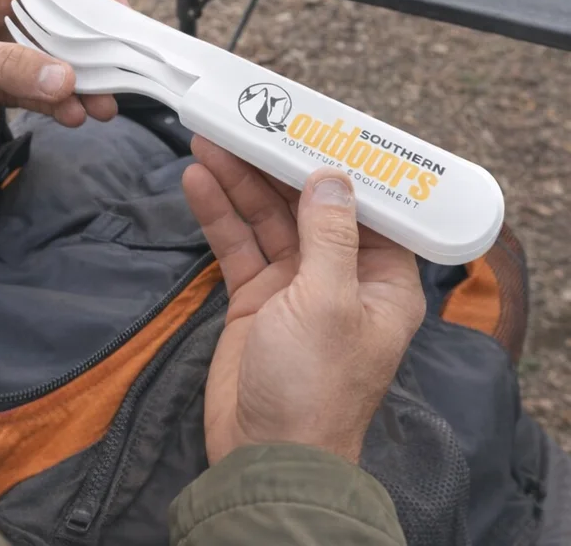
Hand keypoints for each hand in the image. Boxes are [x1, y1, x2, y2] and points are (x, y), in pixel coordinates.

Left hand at [0, 0, 127, 147]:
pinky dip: (60, 104)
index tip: (121, 18)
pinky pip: (42, 92)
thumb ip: (8, 65)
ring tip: (102, 106)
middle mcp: (4, 11)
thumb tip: (64, 79)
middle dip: (96, 48)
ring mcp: (4, 51)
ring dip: (83, 83)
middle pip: (69, 21)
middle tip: (121, 73)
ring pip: (59, 61)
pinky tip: (72, 116)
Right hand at [182, 139, 425, 465]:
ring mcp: (293, 284)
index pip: (364, 206)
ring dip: (238, 181)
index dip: (336, 163)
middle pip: (306, 204)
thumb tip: (331, 175)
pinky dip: (217, 213)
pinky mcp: (254, 295)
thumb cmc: (314, 384)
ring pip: (266, 218)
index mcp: (380, 278)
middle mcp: (339, 274)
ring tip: (207, 142)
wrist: (263, 453)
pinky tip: (197, 182)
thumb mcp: (328, 303)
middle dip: (272, 166)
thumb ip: (329, 235)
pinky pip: (236, 243)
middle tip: (242, 125)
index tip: (309, 123)